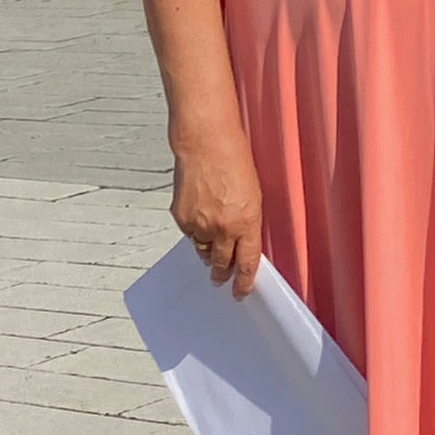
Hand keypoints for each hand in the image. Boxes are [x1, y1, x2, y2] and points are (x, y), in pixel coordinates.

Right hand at [171, 134, 266, 299]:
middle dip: (222, 274)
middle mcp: (223, 228)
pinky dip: (194, 231)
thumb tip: (241, 240)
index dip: (244, 282)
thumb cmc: (233, 159)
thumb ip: (247, 222)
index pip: (247, 263)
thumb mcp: (253, 194)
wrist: (205, 142)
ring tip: (210, 244)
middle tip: (221, 280)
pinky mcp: (182, 218)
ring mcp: (200, 225)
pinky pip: (189, 235)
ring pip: (203, 251)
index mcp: (247, 222)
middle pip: (222, 263)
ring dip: (208, 251)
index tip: (241, 291)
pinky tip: (198, 216)